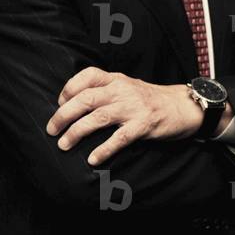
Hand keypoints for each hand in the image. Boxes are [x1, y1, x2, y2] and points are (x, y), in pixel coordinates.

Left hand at [46, 67, 202, 165]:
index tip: (59, 104)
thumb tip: (75, 104)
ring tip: (64, 145)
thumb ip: (106, 90)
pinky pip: (120, 138)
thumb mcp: (128, 86)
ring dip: (77, 132)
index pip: (87, 76)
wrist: (183, 106)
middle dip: (63, 115)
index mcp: (117, 79)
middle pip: (86, 99)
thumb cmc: (152, 99)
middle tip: (51, 129)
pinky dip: (104, 149)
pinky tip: (93, 159)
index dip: (68, 89)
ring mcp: (133, 107)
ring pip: (98, 117)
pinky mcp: (144, 125)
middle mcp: (123, 90)